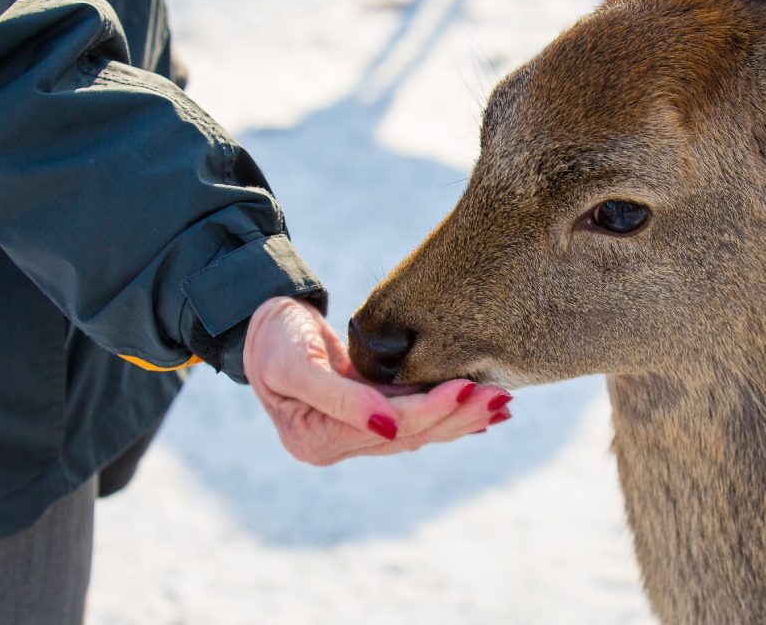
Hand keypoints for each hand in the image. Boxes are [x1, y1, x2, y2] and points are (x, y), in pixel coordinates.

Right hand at [243, 297, 511, 465]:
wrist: (262, 321)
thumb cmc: (274, 339)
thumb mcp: (296, 365)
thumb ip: (341, 398)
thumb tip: (389, 426)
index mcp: (318, 441)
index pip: (391, 428)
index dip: (433, 409)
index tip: (470, 388)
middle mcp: (339, 444)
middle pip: (412, 433)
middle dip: (460, 416)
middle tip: (503, 399)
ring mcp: (355, 430)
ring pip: (419, 428)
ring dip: (462, 417)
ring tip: (502, 404)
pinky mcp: (368, 411)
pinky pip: (413, 415)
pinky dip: (446, 411)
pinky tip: (478, 410)